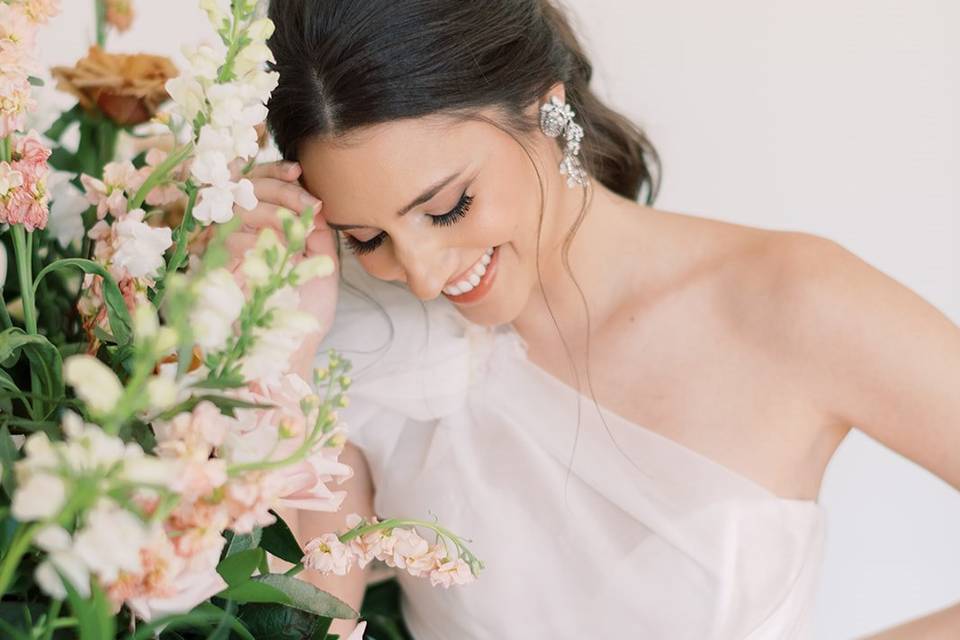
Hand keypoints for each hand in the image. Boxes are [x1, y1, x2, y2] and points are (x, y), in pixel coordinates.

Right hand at [225, 160, 338, 376]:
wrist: (291, 350)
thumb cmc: (306, 310)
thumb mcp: (323, 261)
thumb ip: (317, 228)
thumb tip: (313, 199)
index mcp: (265, 226)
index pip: (258, 182)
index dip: (274, 171)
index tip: (298, 169)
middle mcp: (241, 232)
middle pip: (246, 185)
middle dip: (281, 188)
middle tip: (310, 204)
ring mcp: (224, 248)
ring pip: (238, 207)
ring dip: (273, 212)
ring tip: (297, 234)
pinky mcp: (212, 268)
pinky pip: (228, 237)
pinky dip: (256, 239)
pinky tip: (276, 253)